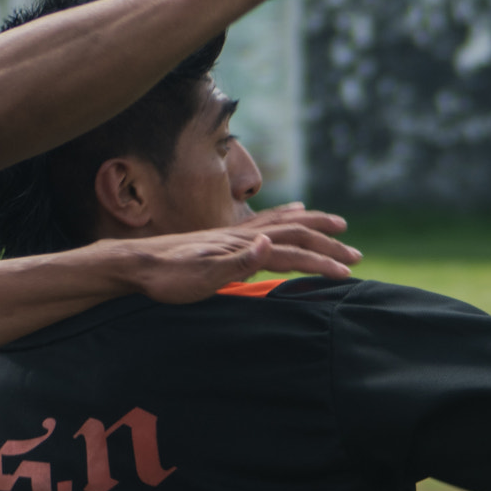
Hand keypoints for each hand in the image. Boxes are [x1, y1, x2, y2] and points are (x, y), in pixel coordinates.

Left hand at [122, 206, 361, 303]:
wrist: (135, 264)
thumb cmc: (166, 278)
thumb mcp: (200, 277)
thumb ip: (237, 262)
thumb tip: (270, 244)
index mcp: (240, 245)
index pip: (291, 252)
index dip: (321, 262)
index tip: (346, 274)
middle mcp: (241, 234)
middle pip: (294, 233)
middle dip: (327, 243)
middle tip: (356, 255)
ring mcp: (233, 234)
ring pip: (283, 224)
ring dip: (313, 225)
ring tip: (337, 226)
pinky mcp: (224, 237)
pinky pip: (265, 222)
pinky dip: (286, 217)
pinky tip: (294, 212)